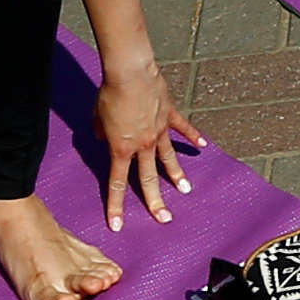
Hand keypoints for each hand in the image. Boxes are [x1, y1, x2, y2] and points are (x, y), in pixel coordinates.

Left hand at [94, 56, 211, 221]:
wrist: (130, 73)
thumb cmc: (109, 95)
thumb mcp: (97, 118)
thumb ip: (101, 133)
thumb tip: (105, 137)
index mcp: (122, 149)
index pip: (117, 183)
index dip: (116, 206)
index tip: (118, 225)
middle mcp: (143, 145)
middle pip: (148, 179)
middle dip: (155, 201)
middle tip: (164, 219)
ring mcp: (159, 131)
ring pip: (169, 159)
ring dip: (177, 175)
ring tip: (185, 190)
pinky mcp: (169, 115)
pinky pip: (182, 129)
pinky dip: (192, 136)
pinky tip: (202, 146)